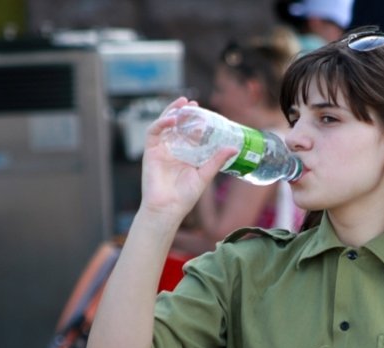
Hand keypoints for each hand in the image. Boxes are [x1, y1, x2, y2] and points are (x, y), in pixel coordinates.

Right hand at [140, 97, 237, 223]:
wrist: (168, 209)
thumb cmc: (185, 197)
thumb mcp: (204, 175)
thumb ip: (216, 160)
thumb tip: (233, 147)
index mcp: (185, 155)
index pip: (190, 134)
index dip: (196, 122)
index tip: (205, 113)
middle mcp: (172, 150)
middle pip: (176, 126)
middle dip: (183, 112)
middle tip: (192, 101)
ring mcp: (161, 150)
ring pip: (164, 125)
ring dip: (171, 112)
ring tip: (181, 103)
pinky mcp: (150, 152)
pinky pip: (153, 132)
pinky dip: (161, 123)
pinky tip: (172, 119)